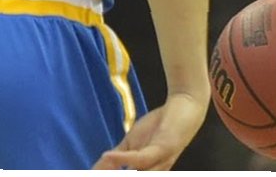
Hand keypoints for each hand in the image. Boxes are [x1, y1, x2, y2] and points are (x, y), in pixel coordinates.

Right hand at [93, 92, 208, 169]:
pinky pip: (141, 158)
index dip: (104, 175)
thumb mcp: (131, 144)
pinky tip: (107, 155)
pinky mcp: (163, 149)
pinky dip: (124, 159)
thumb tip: (95, 168)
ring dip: (116, 175)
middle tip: (93, 175)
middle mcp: (153, 172)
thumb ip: (115, 159)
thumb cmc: (160, 126)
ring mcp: (159, 163)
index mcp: (145, 173)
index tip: (90, 174)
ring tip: (97, 174)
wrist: (185, 104)